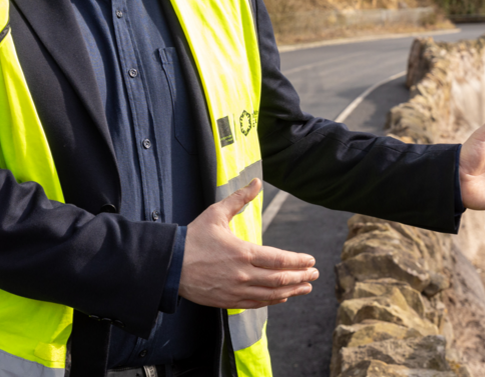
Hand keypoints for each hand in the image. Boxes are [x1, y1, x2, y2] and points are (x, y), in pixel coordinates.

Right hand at [179, 178, 318, 308]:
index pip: (279, 259)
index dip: (298, 261)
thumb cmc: (193, 237)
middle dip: (301, 277)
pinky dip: (272, 301)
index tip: (311, 260)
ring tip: (306, 287)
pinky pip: (255, 303)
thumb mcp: (216, 213)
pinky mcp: (227, 300)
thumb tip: (257, 182)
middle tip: (315, 274)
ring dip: (291, 291)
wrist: (169, 265)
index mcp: (243, 252)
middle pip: (280, 279)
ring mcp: (235, 289)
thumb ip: (240, 198)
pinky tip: (282, 297)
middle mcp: (242, 274)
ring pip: (270, 294)